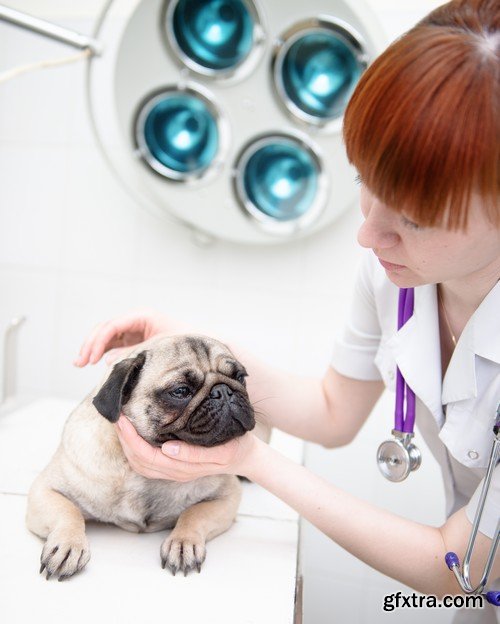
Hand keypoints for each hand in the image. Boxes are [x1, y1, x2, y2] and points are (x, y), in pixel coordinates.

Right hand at [73, 309, 188, 366]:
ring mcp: (132, 329)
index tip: (92, 359)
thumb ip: (133, 355)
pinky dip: (101, 352)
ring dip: (92, 348)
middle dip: (91, 344)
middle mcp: (135, 320)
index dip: (99, 341)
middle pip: (105, 328)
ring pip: (105, 335)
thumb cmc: (182, 343)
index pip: (113, 325)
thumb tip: (108, 361)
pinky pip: (112, 343)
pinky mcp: (132, 339)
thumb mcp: (158, 349)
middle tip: (80, 362)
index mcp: (142, 316)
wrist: (200, 344)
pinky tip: (91, 362)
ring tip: (79, 363)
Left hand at [114, 416, 257, 481]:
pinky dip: (134, 450)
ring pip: (139, 464)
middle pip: (138, 461)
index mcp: (183, 469)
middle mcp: (175, 473)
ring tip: (120, 424)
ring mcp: (174, 472)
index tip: (122, 418)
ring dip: (126, 444)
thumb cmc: (235, 447)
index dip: (130, 439)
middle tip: (115, 416)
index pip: (147, 456)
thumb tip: (167, 449)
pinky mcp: (174, 467)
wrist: (246, 457)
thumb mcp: (221, 451)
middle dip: (123, 439)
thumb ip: (194, 455)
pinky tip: (133, 435)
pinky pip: (147, 464)